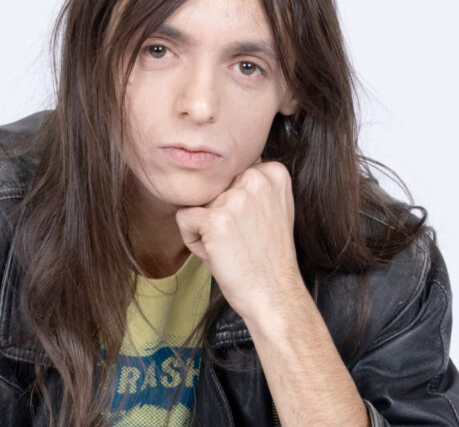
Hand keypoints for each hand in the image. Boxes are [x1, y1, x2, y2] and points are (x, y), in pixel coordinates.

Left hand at [175, 159, 304, 322]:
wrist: (274, 294)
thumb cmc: (267, 256)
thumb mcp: (270, 208)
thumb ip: (250, 184)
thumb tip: (211, 165)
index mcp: (273, 171)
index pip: (229, 174)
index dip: (233, 203)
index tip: (252, 226)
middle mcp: (256, 177)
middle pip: (212, 186)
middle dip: (216, 212)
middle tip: (239, 238)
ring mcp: (236, 197)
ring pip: (197, 202)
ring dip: (205, 226)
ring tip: (230, 246)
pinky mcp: (215, 218)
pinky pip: (183, 219)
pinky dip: (193, 240)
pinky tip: (218, 253)